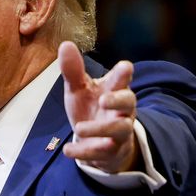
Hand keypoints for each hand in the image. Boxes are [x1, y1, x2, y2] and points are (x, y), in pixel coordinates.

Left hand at [59, 42, 138, 173]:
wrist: (96, 142)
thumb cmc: (90, 108)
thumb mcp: (78, 90)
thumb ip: (73, 71)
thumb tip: (66, 43)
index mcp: (113, 90)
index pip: (122, 79)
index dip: (124, 73)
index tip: (125, 67)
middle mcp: (121, 109)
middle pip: (129, 101)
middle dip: (119, 99)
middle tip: (103, 99)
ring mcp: (118, 131)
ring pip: (119, 128)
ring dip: (99, 128)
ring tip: (78, 128)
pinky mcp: (111, 150)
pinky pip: (102, 152)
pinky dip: (84, 151)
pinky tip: (67, 151)